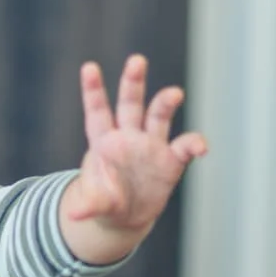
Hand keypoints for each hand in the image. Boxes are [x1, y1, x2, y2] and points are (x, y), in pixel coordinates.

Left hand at [62, 55, 207, 261]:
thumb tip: (73, 215)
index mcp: (104, 142)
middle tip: (137, 60)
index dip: (93, 90)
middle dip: (133, 82)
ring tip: (175, 94)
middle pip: (130, 104)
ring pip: (159, 116)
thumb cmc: (105, 201)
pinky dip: (195, 144)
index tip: (89, 67)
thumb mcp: (95, 204)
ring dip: (166, 102)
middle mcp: (128, 137)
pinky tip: (202, 147)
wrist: (127, 216)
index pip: (97, 111)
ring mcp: (151, 145)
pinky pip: (185, 147)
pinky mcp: (171, 160)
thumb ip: (88, 205)